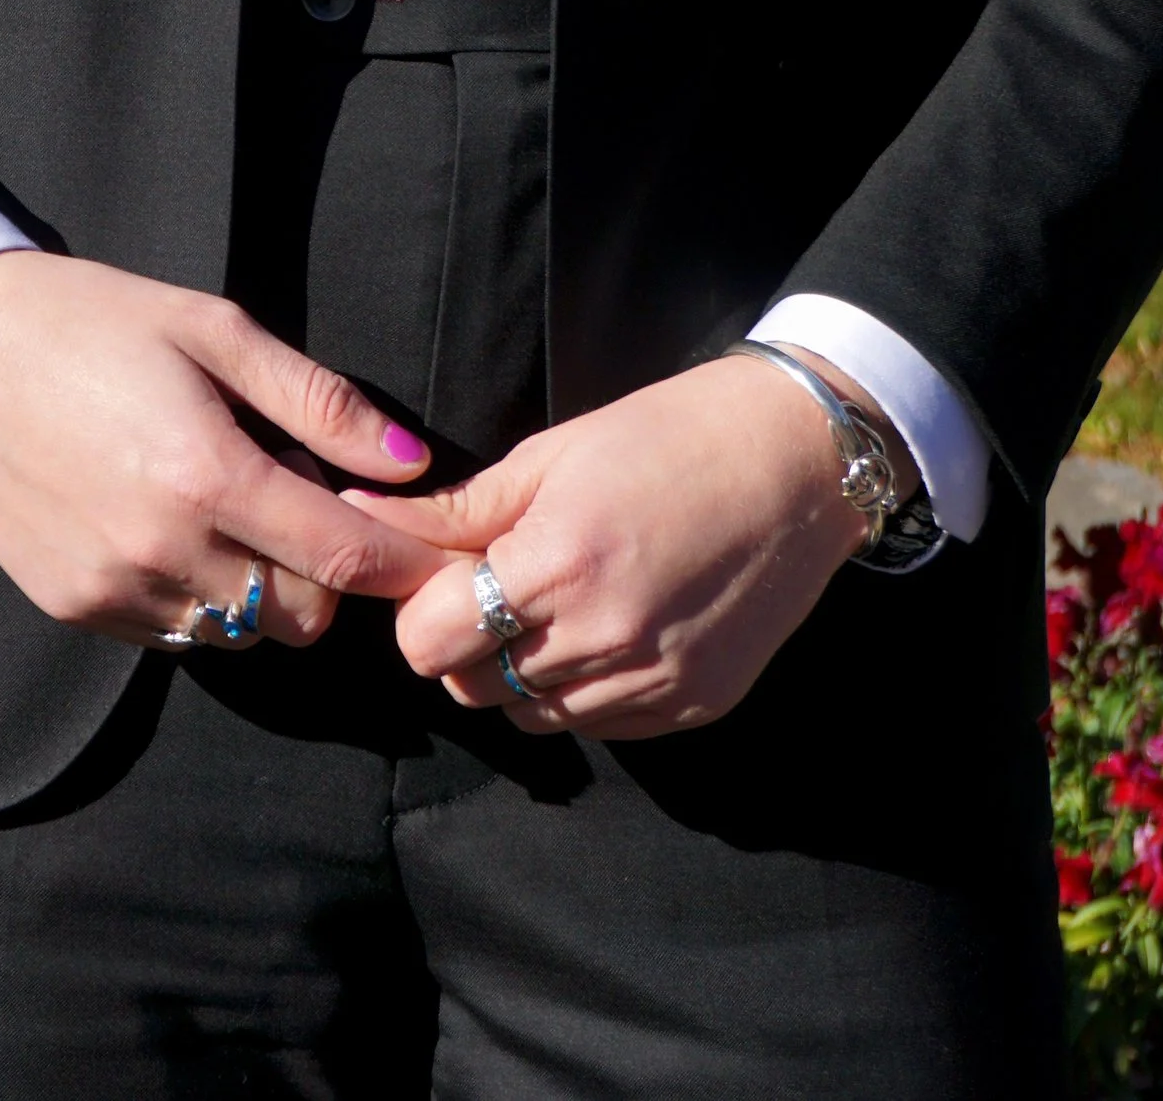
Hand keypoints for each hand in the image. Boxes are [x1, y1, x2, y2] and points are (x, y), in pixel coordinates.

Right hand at [0, 249, 453, 649]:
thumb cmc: (91, 320)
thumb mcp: (213, 329)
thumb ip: (318, 401)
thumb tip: (410, 461)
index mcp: (206, 474)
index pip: (341, 558)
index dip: (398, 562)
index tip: (430, 548)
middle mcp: (162, 550)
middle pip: (299, 617)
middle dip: (325, 573)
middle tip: (302, 498)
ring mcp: (112, 588)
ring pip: (237, 634)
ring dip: (260, 588)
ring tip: (230, 506)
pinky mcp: (72, 608)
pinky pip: (171, 632)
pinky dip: (196, 595)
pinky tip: (171, 524)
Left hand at [347, 349, 877, 735]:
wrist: (797, 462)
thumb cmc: (667, 436)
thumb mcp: (552, 455)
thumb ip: (457, 510)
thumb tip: (365, 522)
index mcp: (558, 563)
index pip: (432, 642)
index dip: (422, 612)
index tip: (443, 578)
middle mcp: (604, 637)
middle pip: (474, 687)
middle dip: (465, 645)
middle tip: (495, 588)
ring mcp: (654, 683)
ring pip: (533, 716)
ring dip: (523, 671)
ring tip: (557, 603)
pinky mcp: (693, 708)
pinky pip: (601, 727)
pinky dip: (583, 691)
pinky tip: (608, 627)